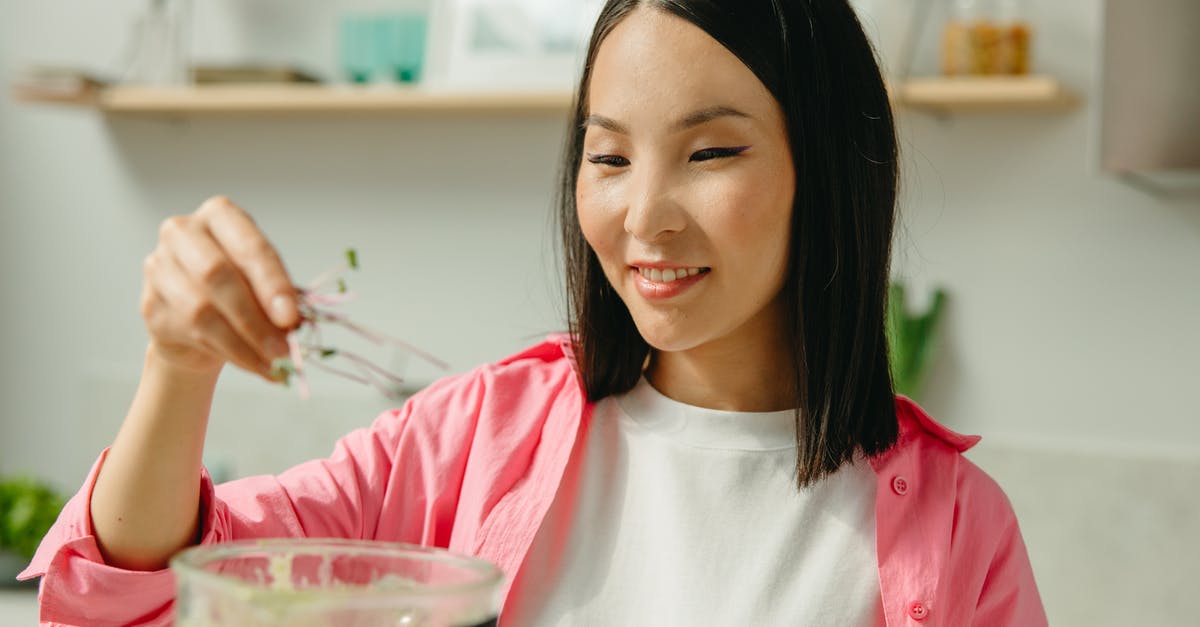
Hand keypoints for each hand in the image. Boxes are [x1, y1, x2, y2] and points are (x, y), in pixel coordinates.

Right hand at [140, 196, 298, 380]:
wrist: (199, 320)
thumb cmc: (242, 289)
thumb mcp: (265, 284)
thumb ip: (276, 297)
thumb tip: (291, 327)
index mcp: (220, 216)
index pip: (249, 245)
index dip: (272, 283)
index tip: (291, 318)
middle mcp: (182, 232)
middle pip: (217, 274)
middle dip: (255, 318)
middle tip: (284, 350)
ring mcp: (159, 267)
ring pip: (201, 310)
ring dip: (244, 344)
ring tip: (275, 365)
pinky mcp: (150, 304)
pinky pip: (192, 333)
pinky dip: (231, 354)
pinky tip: (255, 366)